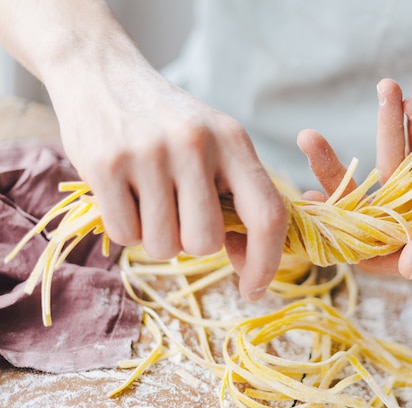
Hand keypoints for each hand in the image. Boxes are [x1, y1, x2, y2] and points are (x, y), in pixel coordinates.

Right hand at [48, 61, 286, 301]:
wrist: (104, 74)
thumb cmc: (169, 121)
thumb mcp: (215, 142)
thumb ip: (237, 195)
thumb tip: (249, 262)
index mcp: (235, 140)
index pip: (267, 215)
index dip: (266, 262)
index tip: (253, 290)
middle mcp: (197, 144)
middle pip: (205, 242)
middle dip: (191, 242)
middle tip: (178, 211)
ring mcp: (150, 153)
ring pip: (164, 246)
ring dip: (156, 236)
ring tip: (148, 195)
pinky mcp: (106, 164)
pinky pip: (125, 235)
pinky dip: (126, 227)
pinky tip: (123, 191)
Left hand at [298, 78, 411, 282]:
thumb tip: (407, 266)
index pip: (370, 250)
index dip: (339, 230)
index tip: (308, 202)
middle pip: (367, 204)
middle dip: (340, 171)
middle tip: (309, 139)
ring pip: (391, 167)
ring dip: (386, 128)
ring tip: (386, 89)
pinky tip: (410, 103)